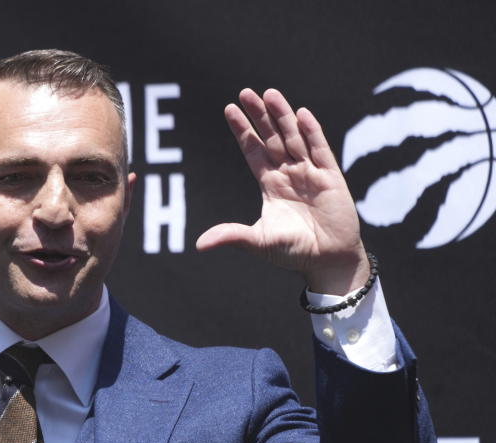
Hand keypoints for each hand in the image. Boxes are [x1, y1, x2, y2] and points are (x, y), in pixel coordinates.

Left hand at [195, 88, 368, 294]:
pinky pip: (320, 149)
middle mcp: (289, 173)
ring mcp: (310, 173)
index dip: (242, 131)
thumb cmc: (293, 251)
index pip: (253, 150)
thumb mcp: (258, 241)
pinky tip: (300, 114)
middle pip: (271, 137)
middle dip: (259, 116)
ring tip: (269, 94)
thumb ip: (232, 236)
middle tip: (245, 93)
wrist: (328, 261)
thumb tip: (199, 244)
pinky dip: (311, 132)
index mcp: (270, 184)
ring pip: (294, 137)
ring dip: (282, 116)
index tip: (229, 109)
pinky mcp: (331, 177)